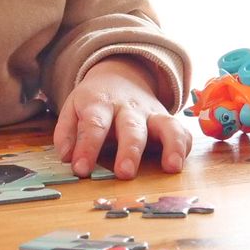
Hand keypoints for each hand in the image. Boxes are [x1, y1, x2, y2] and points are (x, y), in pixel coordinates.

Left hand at [54, 57, 192, 179]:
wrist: (121, 75)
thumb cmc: (95, 101)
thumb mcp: (73, 109)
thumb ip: (66, 132)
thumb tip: (67, 157)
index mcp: (100, 104)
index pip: (94, 124)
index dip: (87, 147)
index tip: (81, 170)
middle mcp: (128, 108)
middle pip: (131, 128)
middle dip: (129, 151)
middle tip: (124, 173)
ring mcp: (151, 113)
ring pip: (165, 125)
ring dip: (170, 145)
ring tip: (171, 168)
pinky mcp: (167, 120)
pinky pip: (181, 130)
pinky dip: (183, 146)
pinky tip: (179, 164)